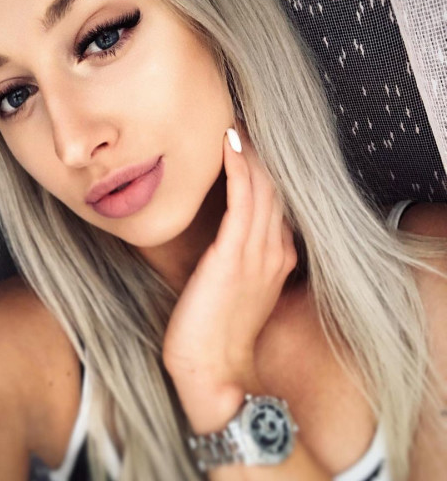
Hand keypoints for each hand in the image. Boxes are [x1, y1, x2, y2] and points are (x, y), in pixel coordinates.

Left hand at [162, 127, 297, 402]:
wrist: (212, 369)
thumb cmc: (216, 330)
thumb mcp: (237, 289)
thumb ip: (239, 258)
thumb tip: (225, 235)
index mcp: (276, 256)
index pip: (275, 201)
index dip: (264, 169)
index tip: (247, 142)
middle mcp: (273, 249)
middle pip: (274, 188)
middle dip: (260, 152)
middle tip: (243, 119)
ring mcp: (256, 252)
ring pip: (261, 188)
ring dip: (249, 152)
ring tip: (236, 122)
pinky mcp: (233, 255)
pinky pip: (240, 200)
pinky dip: (237, 169)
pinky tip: (229, 145)